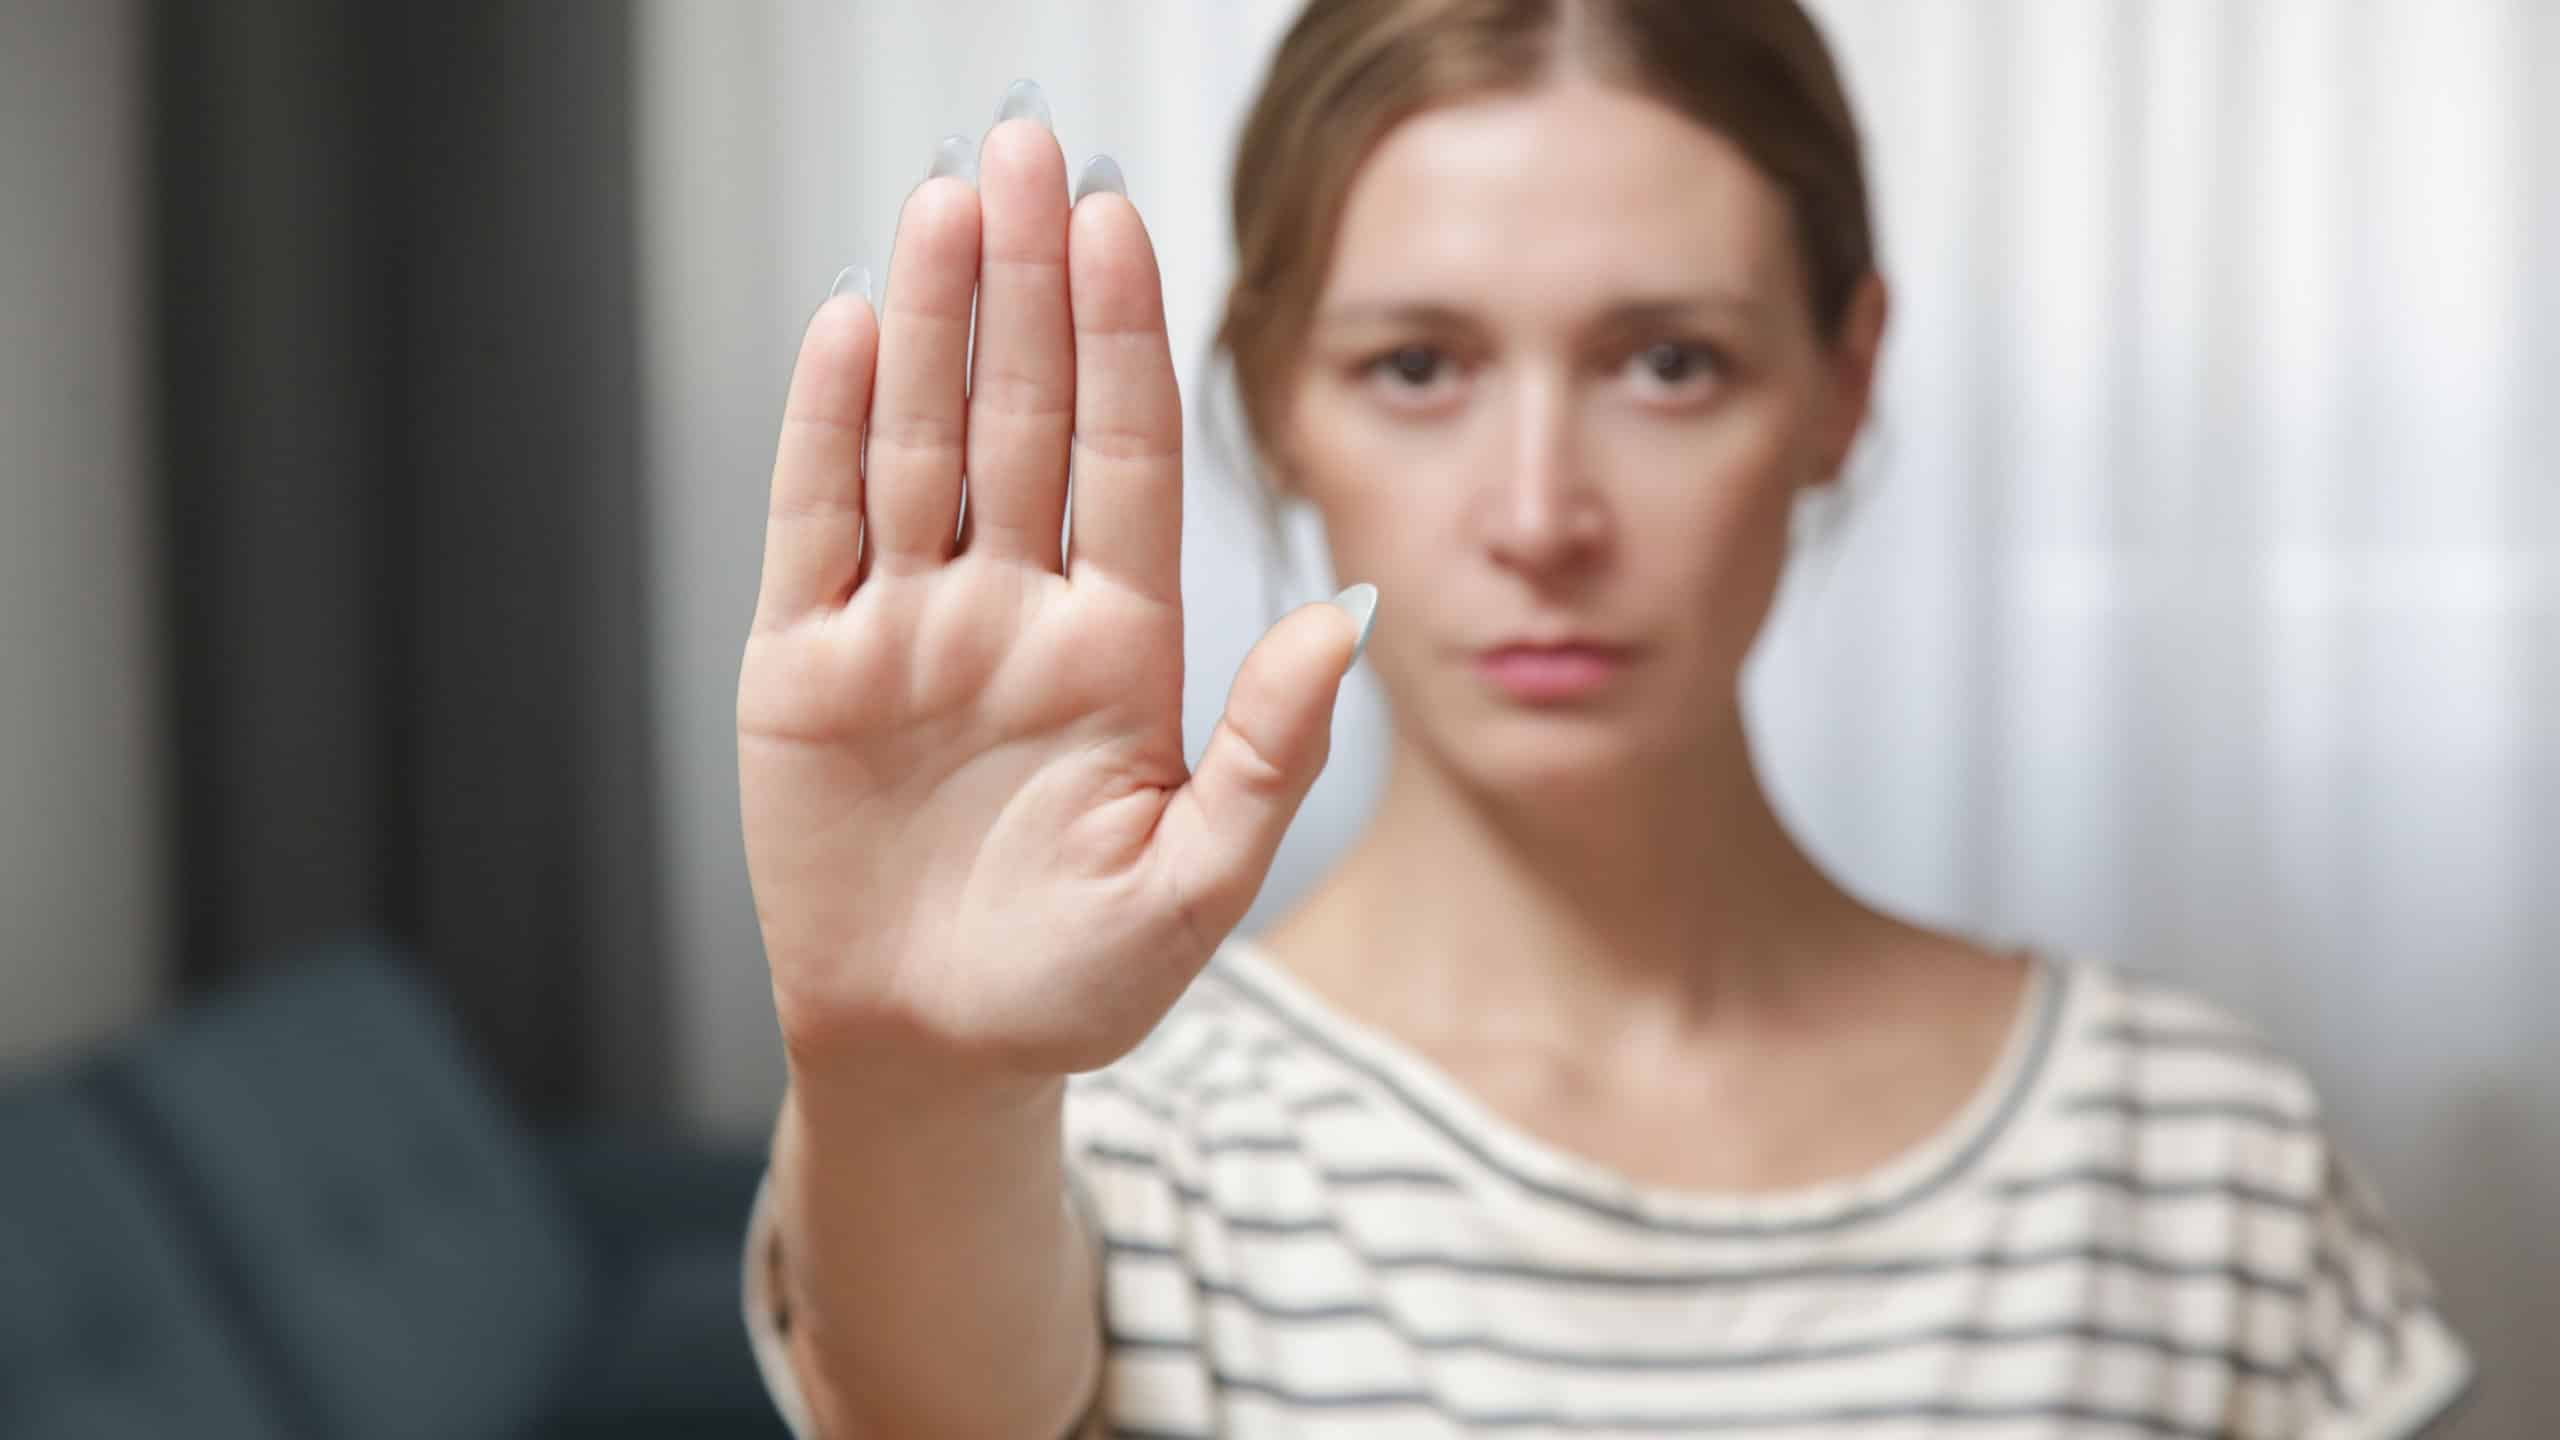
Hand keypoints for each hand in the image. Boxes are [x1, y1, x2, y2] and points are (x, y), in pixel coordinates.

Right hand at [738, 87, 1375, 1082]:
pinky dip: (828, 428)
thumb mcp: (1192, 886)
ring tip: (948, 201)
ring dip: (936, 325)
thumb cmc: (1070, 985)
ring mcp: (908, 627)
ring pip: (921, 443)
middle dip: (1027, 283)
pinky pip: (818, 524)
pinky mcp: (806, 664)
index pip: (1123, 460)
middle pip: (1023, 417)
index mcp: (1120, 645)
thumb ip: (1268, 752)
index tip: (1120, 221)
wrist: (930, 1057)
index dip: (1121, 339)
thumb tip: (1343, 616)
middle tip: (1025, 142)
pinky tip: (855, 327)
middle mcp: (1015, 609)